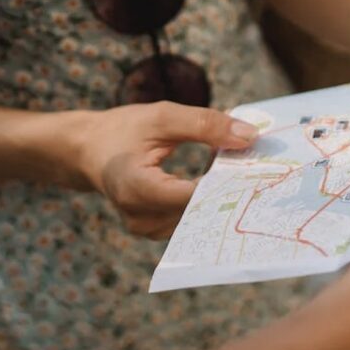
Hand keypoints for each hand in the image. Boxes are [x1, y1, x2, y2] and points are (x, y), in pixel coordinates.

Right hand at [58, 101, 258, 238]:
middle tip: (261, 167)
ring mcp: (147, 229)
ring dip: (219, 195)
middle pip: (200, 211)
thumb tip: (250, 136)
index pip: (196, 195)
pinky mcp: (154, 231)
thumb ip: (205, 125)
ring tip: (239, 168)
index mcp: (138, 189)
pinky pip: (189, 220)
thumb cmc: (123, 130)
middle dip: (229, 188)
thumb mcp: (162, 117)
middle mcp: (141, 218)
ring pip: (198, 218)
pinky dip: (206, 200)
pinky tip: (220, 181)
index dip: (228, 182)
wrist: (88, 151)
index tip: (259, 166)